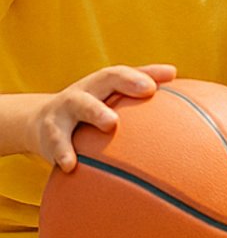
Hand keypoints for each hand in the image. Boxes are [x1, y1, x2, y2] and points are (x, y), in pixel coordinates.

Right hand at [36, 65, 174, 170]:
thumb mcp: (113, 90)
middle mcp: (80, 96)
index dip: (132, 79)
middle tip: (120, 116)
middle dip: (104, 103)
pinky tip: (71, 166)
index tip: (151, 88)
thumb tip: (173, 72)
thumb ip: (143, 80)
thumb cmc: (94, 103)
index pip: (115, 76)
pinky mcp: (49, 137)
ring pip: (72, 114)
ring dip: (91, 117)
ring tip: (109, 126)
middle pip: (90, 94)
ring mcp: (61, 116)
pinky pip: (55, 144)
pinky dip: (62, 153)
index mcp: (99, 84)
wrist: (41, 121)